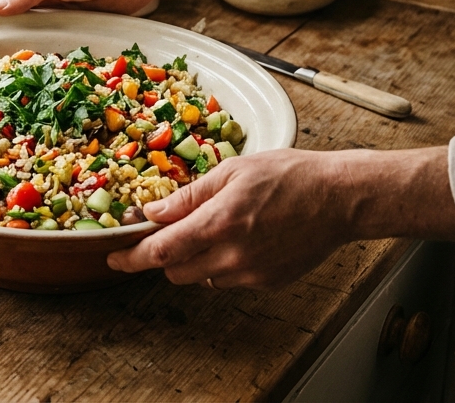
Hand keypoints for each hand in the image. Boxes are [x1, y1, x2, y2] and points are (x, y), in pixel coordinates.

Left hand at [107, 150, 349, 288]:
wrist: (340, 198)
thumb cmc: (290, 175)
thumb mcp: (233, 171)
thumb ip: (189, 196)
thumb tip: (153, 212)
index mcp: (219, 223)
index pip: (160, 252)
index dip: (131, 258)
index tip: (114, 258)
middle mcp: (233, 255)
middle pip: (176, 271)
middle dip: (165, 255)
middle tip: (171, 230)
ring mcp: (251, 273)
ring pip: (201, 278)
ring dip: (195, 259)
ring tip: (217, 227)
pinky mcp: (267, 283)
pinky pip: (228, 279)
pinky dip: (222, 264)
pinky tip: (242, 238)